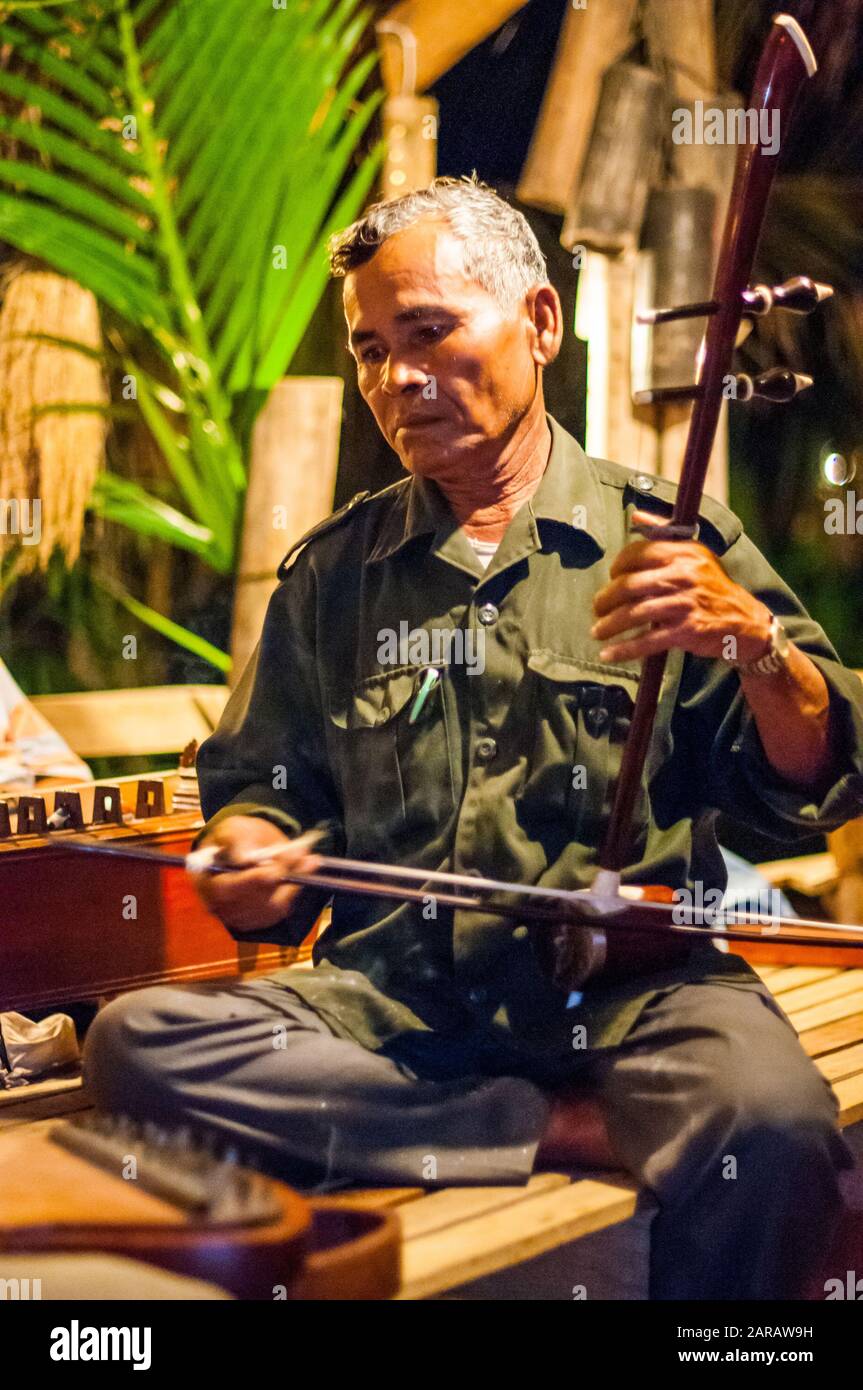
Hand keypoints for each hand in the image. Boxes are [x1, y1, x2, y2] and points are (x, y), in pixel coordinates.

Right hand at [189, 814, 321, 932]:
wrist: (245, 850)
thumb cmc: (235, 838)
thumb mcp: (232, 828)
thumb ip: (236, 839)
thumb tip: (244, 859)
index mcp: (203, 880)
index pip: (225, 889)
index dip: (250, 882)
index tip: (274, 871)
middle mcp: (218, 905)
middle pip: (252, 901)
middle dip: (279, 876)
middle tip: (300, 852)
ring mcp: (238, 917)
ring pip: (271, 906)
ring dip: (294, 882)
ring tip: (309, 859)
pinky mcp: (259, 920)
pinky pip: (281, 909)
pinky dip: (296, 889)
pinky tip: (306, 868)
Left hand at [591, 509, 772, 664]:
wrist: (744, 621)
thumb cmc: (712, 586)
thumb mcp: (695, 554)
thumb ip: (663, 534)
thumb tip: (636, 517)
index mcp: (683, 553)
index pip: (637, 553)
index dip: (616, 567)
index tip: (610, 579)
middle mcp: (684, 576)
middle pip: (629, 585)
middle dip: (605, 599)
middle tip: (597, 609)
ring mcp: (685, 604)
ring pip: (634, 614)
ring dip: (609, 625)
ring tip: (597, 632)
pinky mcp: (687, 630)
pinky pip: (647, 641)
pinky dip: (624, 649)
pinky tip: (608, 654)